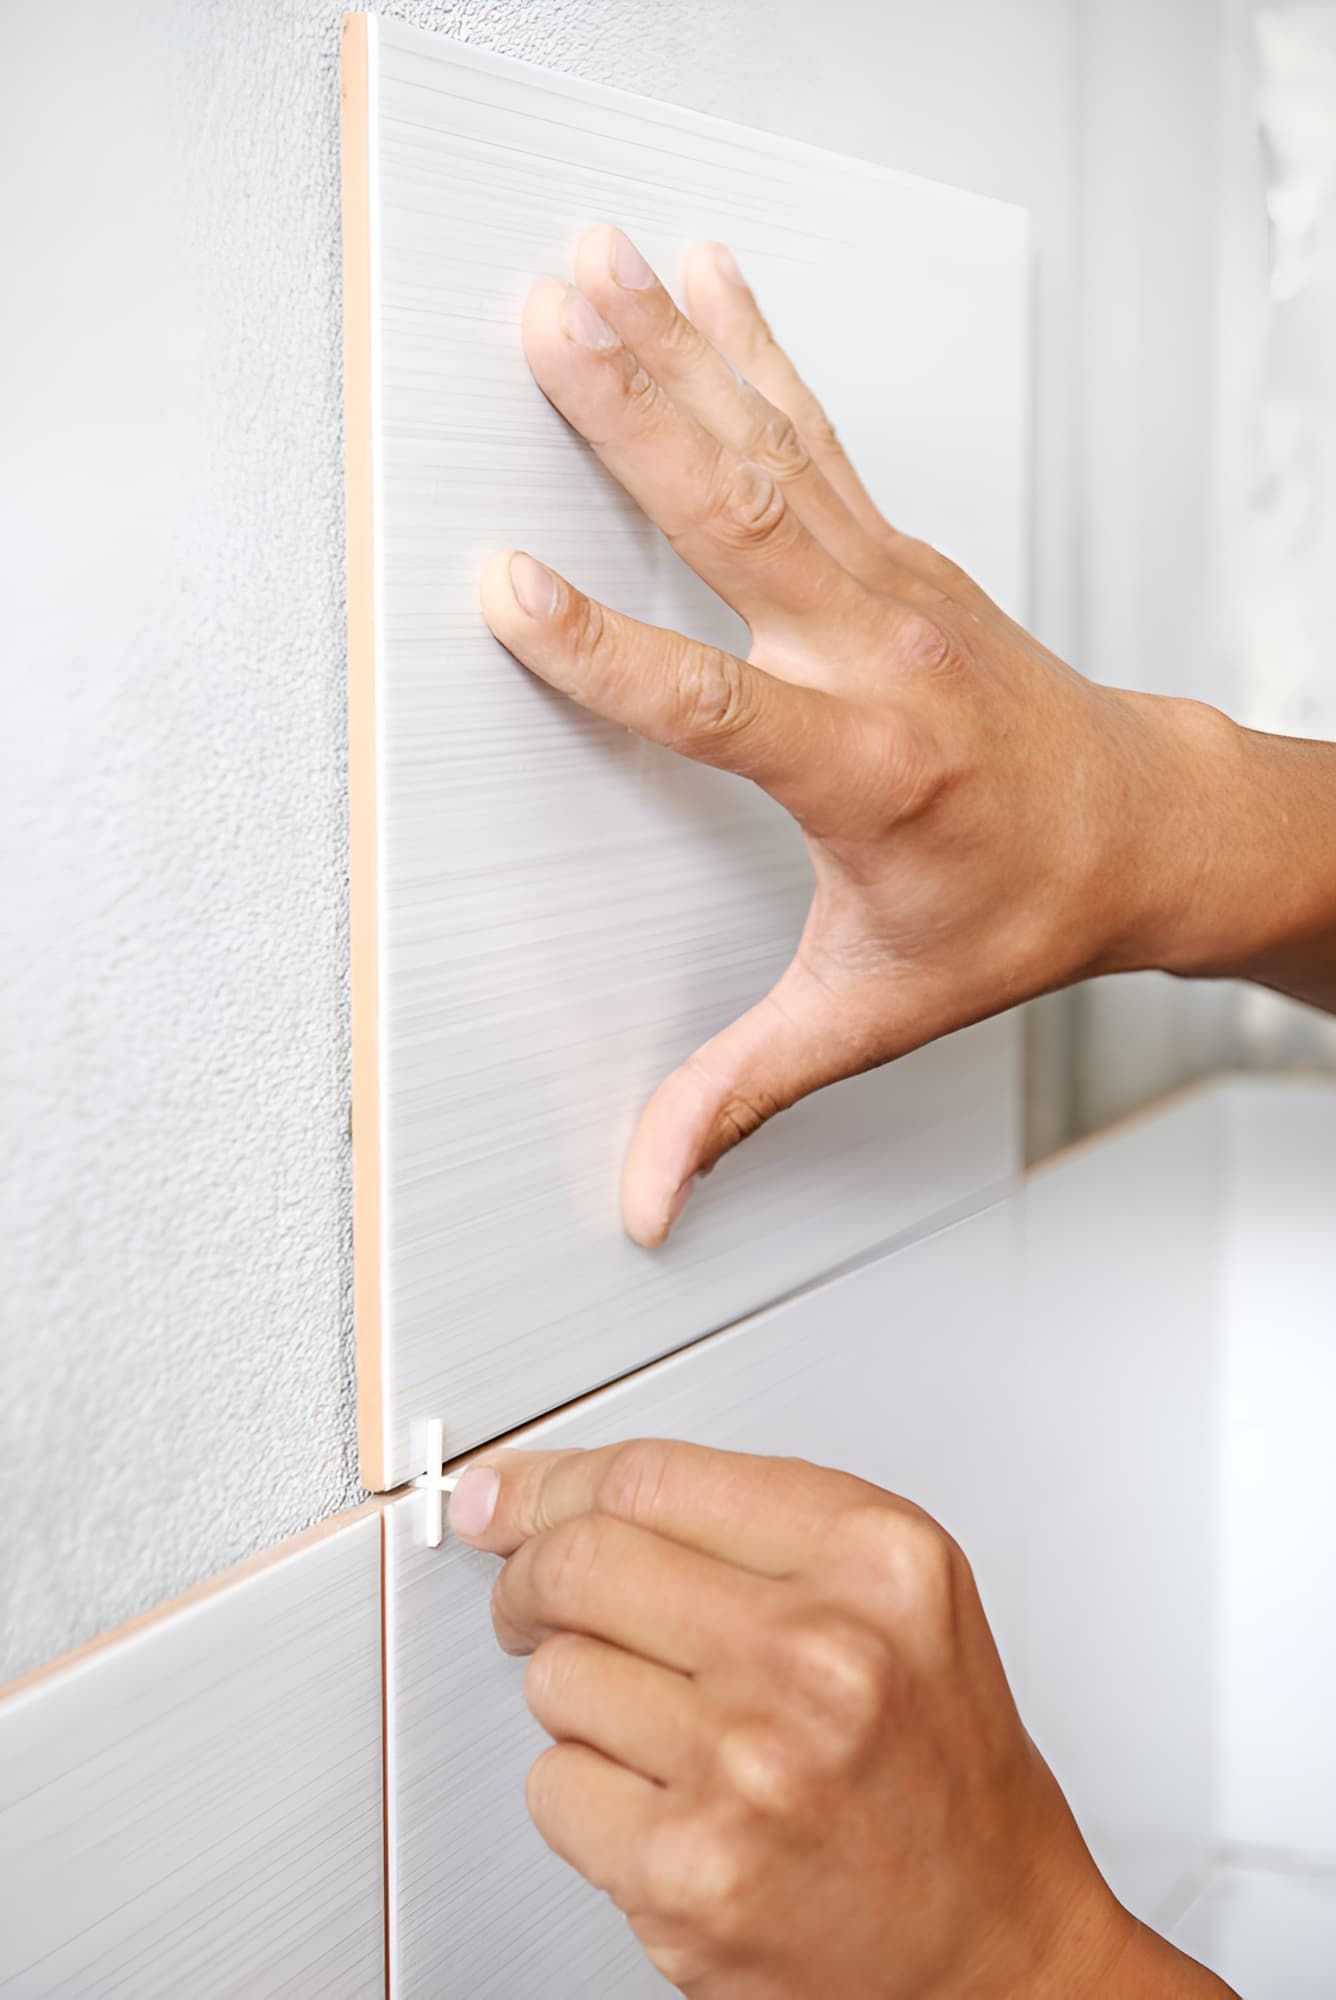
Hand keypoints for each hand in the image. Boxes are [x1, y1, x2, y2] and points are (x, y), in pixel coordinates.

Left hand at [449, 1440, 1231, 1996]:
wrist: (992, 1948)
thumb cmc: (939, 1772)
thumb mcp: (893, 1593)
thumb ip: (746, 1522)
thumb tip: (558, 1495)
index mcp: (874, 1561)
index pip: (650, 1475)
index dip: (552, 1480)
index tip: (506, 1491)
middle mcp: (819, 1653)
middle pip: (581, 1559)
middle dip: (530, 1576)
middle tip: (532, 1596)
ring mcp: (748, 1765)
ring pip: (555, 1674)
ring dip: (578, 1694)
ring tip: (665, 1727)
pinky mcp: (689, 1873)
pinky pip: (553, 1785)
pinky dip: (583, 1792)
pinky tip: (664, 1801)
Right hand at [479, 225, 1243, 1246]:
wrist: (1144, 829)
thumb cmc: (1014, 914)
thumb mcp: (873, 1012)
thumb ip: (743, 1094)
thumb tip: (645, 1196)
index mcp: (863, 770)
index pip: (712, 706)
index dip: (604, 653)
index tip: (506, 588)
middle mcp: (879, 654)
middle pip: (742, 521)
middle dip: (636, 412)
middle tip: (547, 316)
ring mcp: (895, 585)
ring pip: (774, 451)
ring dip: (676, 352)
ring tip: (589, 268)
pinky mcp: (901, 550)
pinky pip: (816, 435)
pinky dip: (756, 349)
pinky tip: (703, 281)